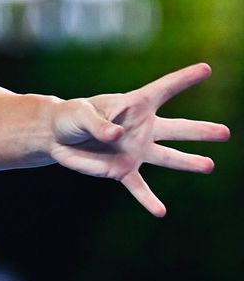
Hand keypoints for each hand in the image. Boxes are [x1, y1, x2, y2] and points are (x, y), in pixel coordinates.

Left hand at [50, 63, 230, 216]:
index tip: (206, 68)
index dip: (184, 79)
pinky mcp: (122, 170)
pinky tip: (160, 212)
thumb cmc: (71, 117)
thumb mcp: (81, 114)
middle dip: (201, 130)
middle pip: (177, 128)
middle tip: (225, 132)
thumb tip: (118, 135)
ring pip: (167, 157)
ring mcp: (135, 151)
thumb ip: (99, 124)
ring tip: (209, 165)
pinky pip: (139, 187)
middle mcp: (142, 128)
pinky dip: (148, 200)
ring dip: (188, 162)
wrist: (56, 137)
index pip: (163, 89)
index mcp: (133, 105)